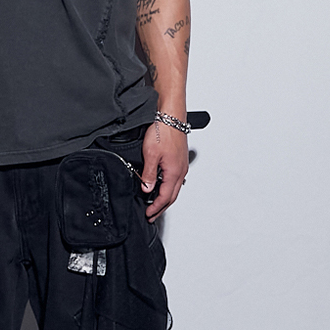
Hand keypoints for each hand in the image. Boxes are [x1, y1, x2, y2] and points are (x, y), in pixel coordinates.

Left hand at [140, 113, 188, 230]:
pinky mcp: (180, 159)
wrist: (171, 114)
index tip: (148, 214)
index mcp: (174, 172)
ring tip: (156, 203)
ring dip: (165, 198)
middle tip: (152, 215)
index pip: (165, 197)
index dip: (156, 208)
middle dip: (161, 207)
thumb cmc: (163, 130)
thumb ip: (148, 174)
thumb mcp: (150, 154)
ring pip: (175, 188)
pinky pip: (176, 179)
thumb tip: (147, 189)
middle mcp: (181, 170)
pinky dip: (169, 187)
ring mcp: (182, 165)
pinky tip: (163, 186)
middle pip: (172, 197)